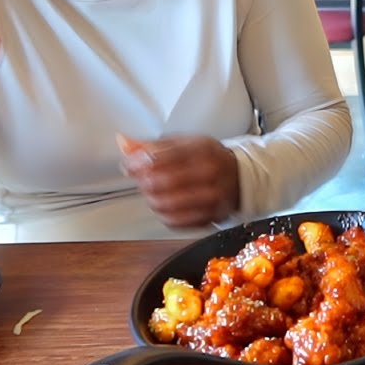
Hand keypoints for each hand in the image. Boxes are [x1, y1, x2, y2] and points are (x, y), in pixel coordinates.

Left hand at [118, 133, 241, 227]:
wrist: (241, 176)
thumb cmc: (210, 157)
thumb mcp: (186, 142)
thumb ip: (154, 145)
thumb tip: (124, 142)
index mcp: (202, 149)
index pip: (161, 157)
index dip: (138, 163)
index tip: (129, 165)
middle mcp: (209, 173)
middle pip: (161, 182)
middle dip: (143, 181)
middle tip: (141, 179)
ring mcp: (211, 197)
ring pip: (165, 204)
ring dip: (151, 199)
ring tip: (153, 192)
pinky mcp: (210, 216)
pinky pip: (175, 221)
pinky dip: (163, 214)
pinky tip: (165, 205)